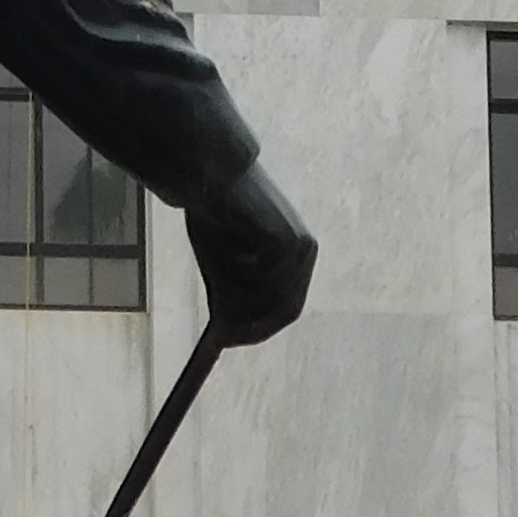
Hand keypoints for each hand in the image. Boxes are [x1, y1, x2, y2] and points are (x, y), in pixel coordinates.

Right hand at [185, 160, 315, 344]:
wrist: (211, 176)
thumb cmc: (215, 217)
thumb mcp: (225, 265)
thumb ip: (231, 296)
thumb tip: (225, 337)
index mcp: (298, 256)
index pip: (287, 306)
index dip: (261, 328)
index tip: (229, 340)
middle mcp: (306, 252)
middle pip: (287, 309)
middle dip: (254, 326)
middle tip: (223, 335)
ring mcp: (301, 248)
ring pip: (269, 295)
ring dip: (239, 287)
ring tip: (216, 260)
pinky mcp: (289, 241)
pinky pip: (259, 274)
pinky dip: (239, 264)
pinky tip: (230, 234)